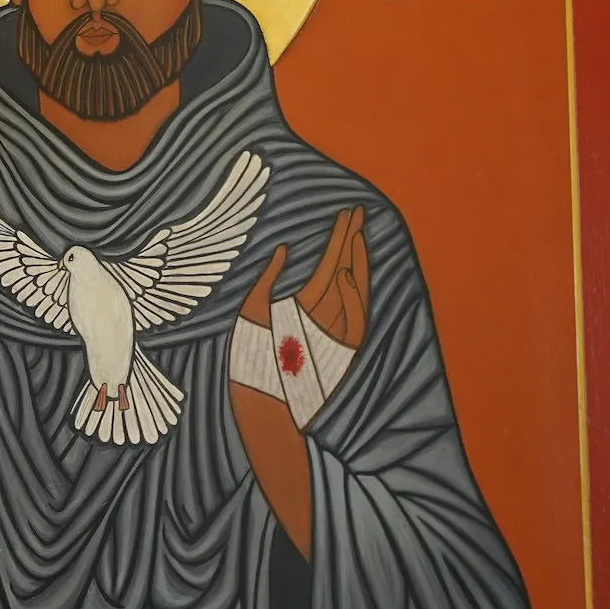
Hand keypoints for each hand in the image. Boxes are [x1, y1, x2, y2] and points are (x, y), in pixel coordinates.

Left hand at [238, 205, 370, 348]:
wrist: (260, 397)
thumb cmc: (251, 357)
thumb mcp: (252, 309)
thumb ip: (268, 279)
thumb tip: (282, 248)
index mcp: (306, 304)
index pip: (329, 263)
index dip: (339, 239)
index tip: (346, 214)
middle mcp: (325, 313)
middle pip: (345, 269)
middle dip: (352, 241)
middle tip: (358, 211)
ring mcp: (335, 330)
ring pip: (354, 289)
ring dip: (357, 261)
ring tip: (356, 232)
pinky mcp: (342, 350)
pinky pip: (355, 320)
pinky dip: (353, 298)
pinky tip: (347, 270)